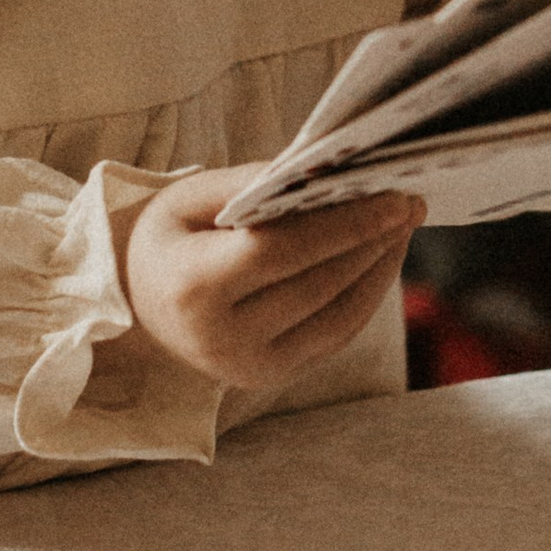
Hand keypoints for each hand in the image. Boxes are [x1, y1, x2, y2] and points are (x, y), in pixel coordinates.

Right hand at [125, 170, 425, 391]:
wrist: (140, 301)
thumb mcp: (192, 196)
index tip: (394, 195)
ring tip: (402, 225)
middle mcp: (221, 339)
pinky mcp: (270, 377)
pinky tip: (380, 257)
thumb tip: (327, 173)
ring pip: (337, 317)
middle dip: (373, 241)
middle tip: (411, 200)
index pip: (284, 253)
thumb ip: (255, 182)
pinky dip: (364, 295)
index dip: (345, 225)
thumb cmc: (171, 236)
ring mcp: (248, 367)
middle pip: (318, 284)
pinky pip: (334, 336)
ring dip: (379, 269)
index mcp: (195, 288)